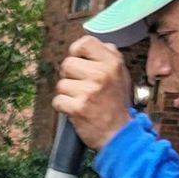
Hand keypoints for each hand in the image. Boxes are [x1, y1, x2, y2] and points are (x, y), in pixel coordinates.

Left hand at [54, 33, 136, 149]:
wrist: (119, 134)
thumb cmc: (117, 104)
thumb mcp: (121, 74)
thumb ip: (107, 56)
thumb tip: (87, 44)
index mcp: (112, 63)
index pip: (85, 43)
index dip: (76, 51)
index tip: (78, 61)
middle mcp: (101, 74)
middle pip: (67, 64)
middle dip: (69, 76)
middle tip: (79, 86)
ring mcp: (89, 91)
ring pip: (61, 84)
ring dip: (66, 93)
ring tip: (80, 100)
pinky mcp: (78, 108)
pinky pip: (57, 101)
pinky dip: (63, 107)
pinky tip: (75, 110)